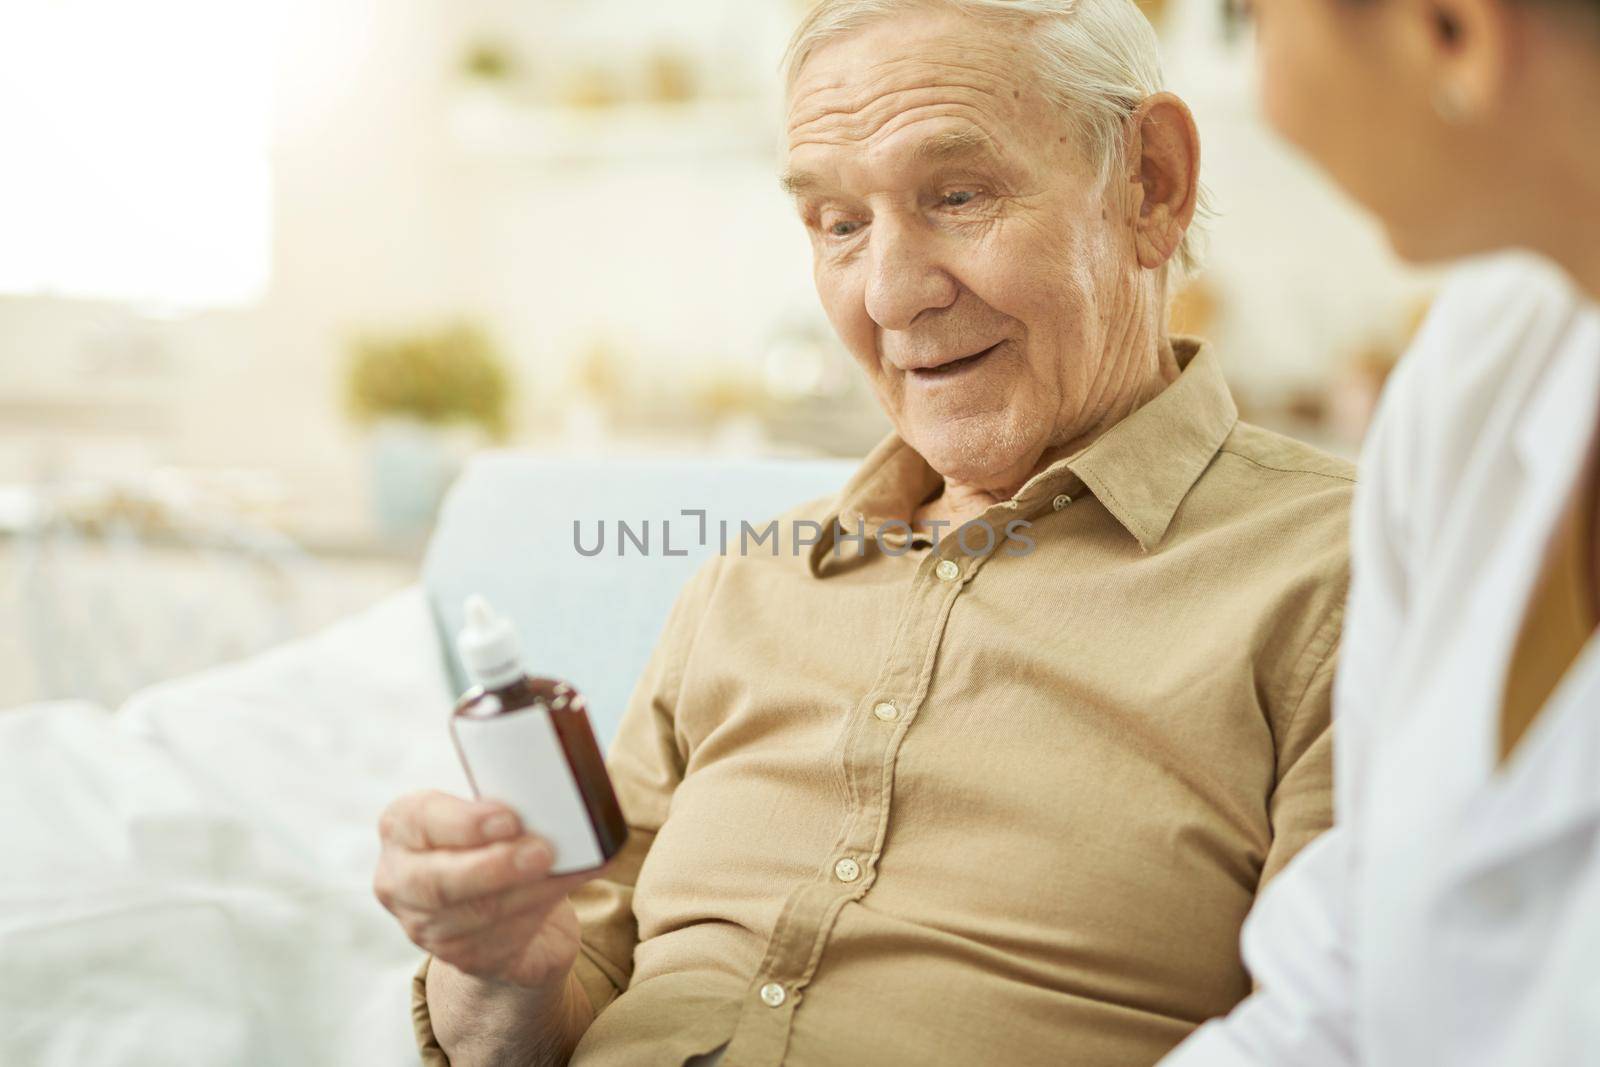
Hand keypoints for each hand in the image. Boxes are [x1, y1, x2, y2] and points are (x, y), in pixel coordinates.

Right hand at [373, 790, 602, 988]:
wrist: (501, 906)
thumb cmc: (495, 841)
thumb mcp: (491, 813)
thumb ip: (510, 801)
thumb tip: (564, 792)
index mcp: (403, 828)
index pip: (418, 820)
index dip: (463, 822)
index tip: (509, 819)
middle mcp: (402, 879)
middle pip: (437, 881)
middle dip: (495, 867)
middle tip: (542, 853)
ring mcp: (427, 925)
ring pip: (476, 914)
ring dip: (528, 891)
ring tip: (563, 870)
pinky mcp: (462, 957)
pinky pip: (502, 939)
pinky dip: (540, 911)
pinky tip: (564, 889)